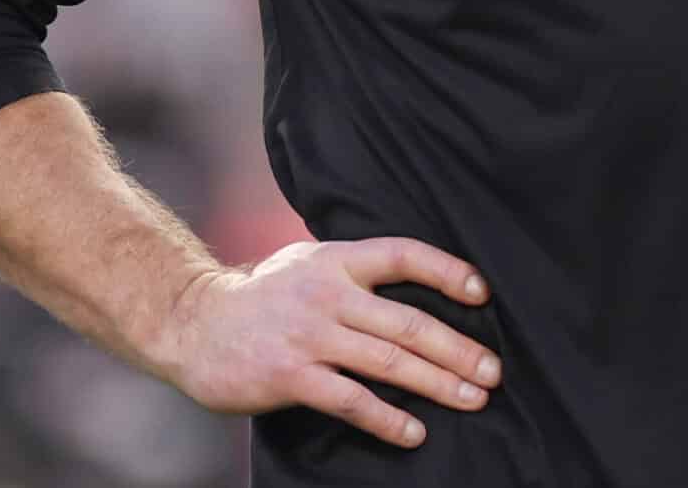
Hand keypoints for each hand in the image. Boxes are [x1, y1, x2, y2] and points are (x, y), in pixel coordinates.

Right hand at [161, 237, 502, 449]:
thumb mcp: (305, 263)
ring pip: (388, 361)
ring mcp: (310, 336)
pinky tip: (414, 431)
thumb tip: (406, 280)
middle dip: (458, 348)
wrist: (193, 324)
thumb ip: (351, 270)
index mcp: (336, 261)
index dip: (445, 271)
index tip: (482, 292)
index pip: (402, 255)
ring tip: (474, 399)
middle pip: (407, 321)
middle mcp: (327, 294)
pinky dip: (387, 418)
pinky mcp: (291, 375)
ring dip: (438, 384)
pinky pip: (351, 400)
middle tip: (494, 371)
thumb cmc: (259, 297)